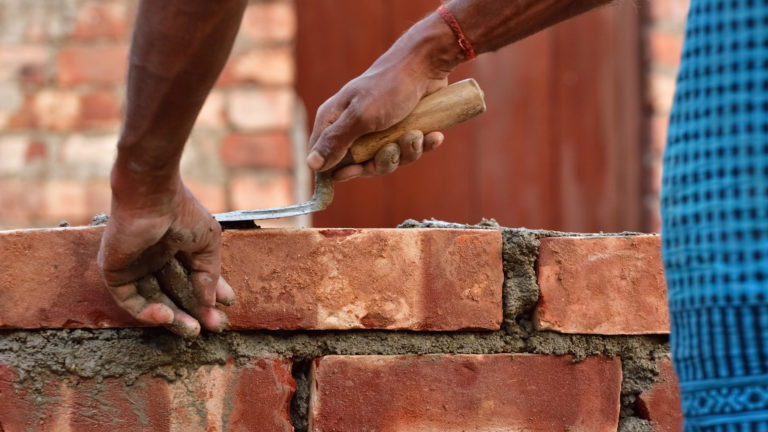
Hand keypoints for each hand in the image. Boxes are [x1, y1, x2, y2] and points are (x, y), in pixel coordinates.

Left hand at [97, 177, 234, 336]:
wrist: (153, 197)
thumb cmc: (181, 212)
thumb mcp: (208, 243)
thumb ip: (209, 274)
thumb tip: (212, 303)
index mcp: (175, 247)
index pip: (193, 277)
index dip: (211, 293)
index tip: (228, 305)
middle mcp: (154, 259)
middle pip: (174, 294)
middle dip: (194, 311)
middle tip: (213, 326)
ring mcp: (134, 266)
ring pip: (153, 302)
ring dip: (173, 319)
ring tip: (193, 330)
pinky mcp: (116, 272)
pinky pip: (130, 300)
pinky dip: (148, 312)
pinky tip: (168, 315)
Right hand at [306, 23, 453, 180]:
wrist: (427, 65)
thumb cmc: (389, 87)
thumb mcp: (360, 117)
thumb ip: (336, 141)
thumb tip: (311, 164)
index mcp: (334, 120)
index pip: (323, 157)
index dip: (336, 170)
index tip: (352, 172)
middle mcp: (354, 127)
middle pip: (360, 165)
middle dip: (380, 162)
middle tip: (392, 148)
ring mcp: (378, 130)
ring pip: (387, 159)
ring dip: (405, 151)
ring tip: (415, 134)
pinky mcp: (401, 129)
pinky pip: (408, 150)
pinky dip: (422, 145)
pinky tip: (433, 136)